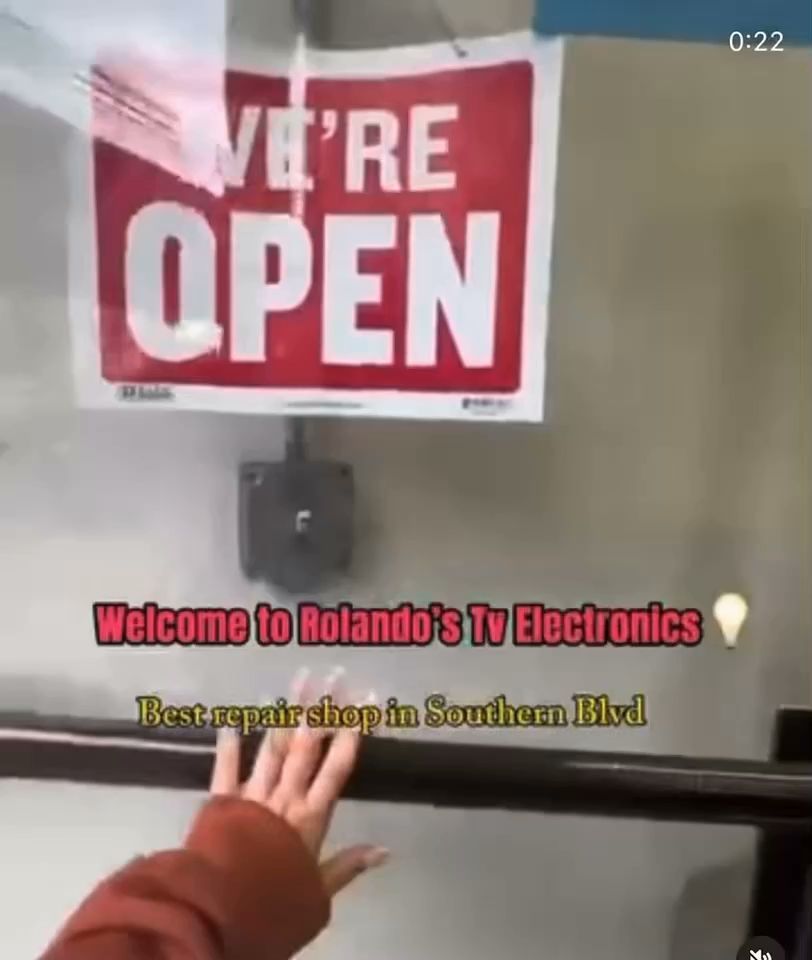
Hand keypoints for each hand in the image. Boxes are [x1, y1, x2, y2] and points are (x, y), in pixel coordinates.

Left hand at [209, 670, 388, 896]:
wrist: (225, 908)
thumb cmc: (276, 900)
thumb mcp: (319, 889)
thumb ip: (349, 865)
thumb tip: (386, 851)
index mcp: (311, 814)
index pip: (337, 766)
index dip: (352, 732)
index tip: (364, 701)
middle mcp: (284, 797)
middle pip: (306, 746)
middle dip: (321, 708)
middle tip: (332, 674)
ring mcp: (252, 795)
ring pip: (272, 748)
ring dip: (284, 714)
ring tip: (294, 682)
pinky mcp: (222, 801)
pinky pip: (225, 769)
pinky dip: (227, 745)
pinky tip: (230, 720)